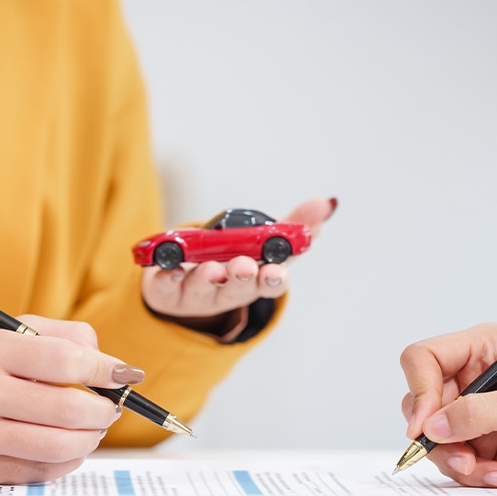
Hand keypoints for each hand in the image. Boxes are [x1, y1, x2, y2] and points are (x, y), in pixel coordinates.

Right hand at [0, 317, 139, 483]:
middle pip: (67, 409)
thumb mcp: (9, 334)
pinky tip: (71, 447)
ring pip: (59, 447)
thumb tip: (113, 366)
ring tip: (94, 428)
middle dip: (103, 411)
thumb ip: (63, 338)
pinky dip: (68, 461)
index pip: (63, 361)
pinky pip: (41, 472)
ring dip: (91, 439)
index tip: (124, 375)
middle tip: (110, 407)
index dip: (104, 370)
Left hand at [140, 196, 336, 334]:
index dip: (273, 279)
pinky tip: (169, 265)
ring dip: (208, 279)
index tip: (276, 272)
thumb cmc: (234, 259)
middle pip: (238, 288)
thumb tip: (329, 202)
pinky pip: (167, 284)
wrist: (185, 285)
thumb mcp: (267, 241)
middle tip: (244, 267)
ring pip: (204, 288)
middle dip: (242, 278)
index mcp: (256, 279)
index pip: (271, 283)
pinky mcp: (168, 289)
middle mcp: (229, 290)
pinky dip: (168, 275)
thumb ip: (297, 223)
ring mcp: (198, 292)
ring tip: (212, 269)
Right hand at [400, 323, 496, 494]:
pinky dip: (472, 473)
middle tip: (463, 457)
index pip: (424, 358)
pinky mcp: (481, 443)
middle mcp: (474, 377)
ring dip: (458, 460)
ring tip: (490, 471)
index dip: (419, 390)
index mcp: (485, 348)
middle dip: (438, 436)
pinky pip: (454, 460)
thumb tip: (435, 425)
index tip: (425, 425)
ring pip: (434, 437)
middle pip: (421, 403)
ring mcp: (476, 413)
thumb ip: (482, 412)